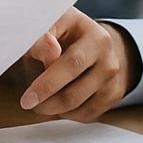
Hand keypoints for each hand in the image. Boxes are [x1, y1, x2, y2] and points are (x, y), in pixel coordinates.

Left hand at [19, 10, 137, 120]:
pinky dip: (68, 113)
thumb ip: (41, 40)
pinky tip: (58, 103)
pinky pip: (88, 113)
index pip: (71, 63)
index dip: (47, 84)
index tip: (27, 98)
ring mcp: (113, 71)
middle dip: (48, 101)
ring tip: (40, 102)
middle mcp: (105, 49)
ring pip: (79, 103)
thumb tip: (47, 45)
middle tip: (28, 104)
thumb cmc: (60, 36)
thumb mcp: (46, 31)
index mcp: (88, 29)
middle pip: (76, 88)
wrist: (90, 43)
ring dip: (54, 108)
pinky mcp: (115, 91)